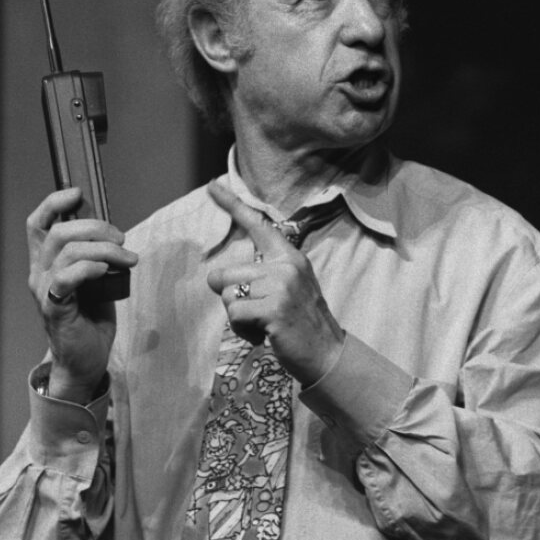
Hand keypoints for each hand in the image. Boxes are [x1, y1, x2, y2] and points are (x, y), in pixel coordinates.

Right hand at [26, 187, 138, 402]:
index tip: (78, 194)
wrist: (86, 359)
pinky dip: (90, 268)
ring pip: (68, 251)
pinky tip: (107, 270)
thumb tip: (110, 229)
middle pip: (60, 231)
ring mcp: (44, 290)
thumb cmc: (91, 317)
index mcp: (46, 262)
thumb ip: (95, 254)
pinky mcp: (55, 308)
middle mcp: (39, 273)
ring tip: (128, 258)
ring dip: (105, 249)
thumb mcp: (95, 278)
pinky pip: (67, 278)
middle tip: (121, 239)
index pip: (38, 223)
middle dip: (96, 226)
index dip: (54, 202)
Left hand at [205, 180, 344, 386]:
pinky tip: (264, 334)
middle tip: (257, 313)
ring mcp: (282, 286)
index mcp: (288, 257)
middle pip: (224, 274)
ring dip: (238, 318)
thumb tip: (218, 277)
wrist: (327, 353)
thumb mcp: (289, 287)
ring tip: (263, 324)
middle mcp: (286, 266)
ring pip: (227, 297)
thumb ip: (263, 273)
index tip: (212, 186)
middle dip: (230, 299)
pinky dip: (243, 330)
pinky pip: (235, 314)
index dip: (232, 204)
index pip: (257, 224)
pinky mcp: (274, 308)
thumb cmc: (300, 322)